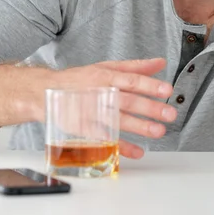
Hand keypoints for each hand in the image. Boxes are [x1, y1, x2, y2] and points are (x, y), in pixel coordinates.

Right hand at [46, 58, 176, 159]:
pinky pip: (104, 138)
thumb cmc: (79, 79)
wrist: (44, 91)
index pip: (130, 80)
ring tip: (158, 131)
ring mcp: (90, 111)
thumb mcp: (105, 67)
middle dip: (149, 108)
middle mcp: (99, 93)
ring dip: (138, 127)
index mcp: (105, 76)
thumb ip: (134, 67)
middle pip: (126, 100)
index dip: (148, 85)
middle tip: (169, 114)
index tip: (166, 89)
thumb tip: (160, 63)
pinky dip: (120, 146)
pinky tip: (137, 151)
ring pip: (116, 119)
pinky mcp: (83, 128)